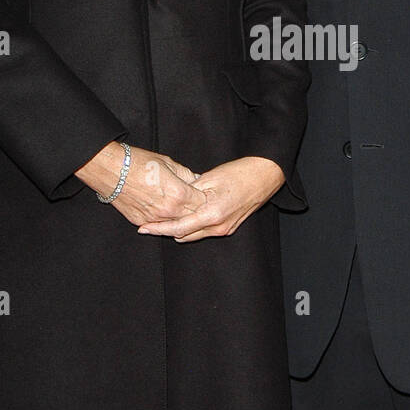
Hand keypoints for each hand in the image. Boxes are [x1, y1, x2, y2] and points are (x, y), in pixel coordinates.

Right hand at [75, 141, 205, 227]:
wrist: (111, 170)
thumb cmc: (139, 163)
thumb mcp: (169, 164)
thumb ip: (186, 175)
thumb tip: (197, 181)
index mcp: (179, 194)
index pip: (203, 203)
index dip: (206, 199)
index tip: (207, 195)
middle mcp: (169, 211)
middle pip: (193, 218)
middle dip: (198, 211)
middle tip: (198, 204)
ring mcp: (155, 219)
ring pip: (177, 226)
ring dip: (182, 219)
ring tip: (184, 210)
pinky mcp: (141, 222)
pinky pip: (159, 227)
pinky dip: (165, 221)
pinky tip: (167, 213)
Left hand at [136, 156, 284, 240]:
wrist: (265, 175)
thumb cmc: (239, 173)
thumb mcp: (209, 179)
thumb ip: (189, 193)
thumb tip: (172, 200)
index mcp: (212, 214)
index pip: (178, 228)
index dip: (159, 229)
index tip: (144, 227)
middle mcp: (218, 226)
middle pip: (184, 236)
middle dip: (165, 231)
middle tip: (148, 225)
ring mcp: (225, 229)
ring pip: (194, 235)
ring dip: (178, 230)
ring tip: (163, 221)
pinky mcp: (229, 227)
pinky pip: (205, 231)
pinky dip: (191, 227)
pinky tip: (184, 218)